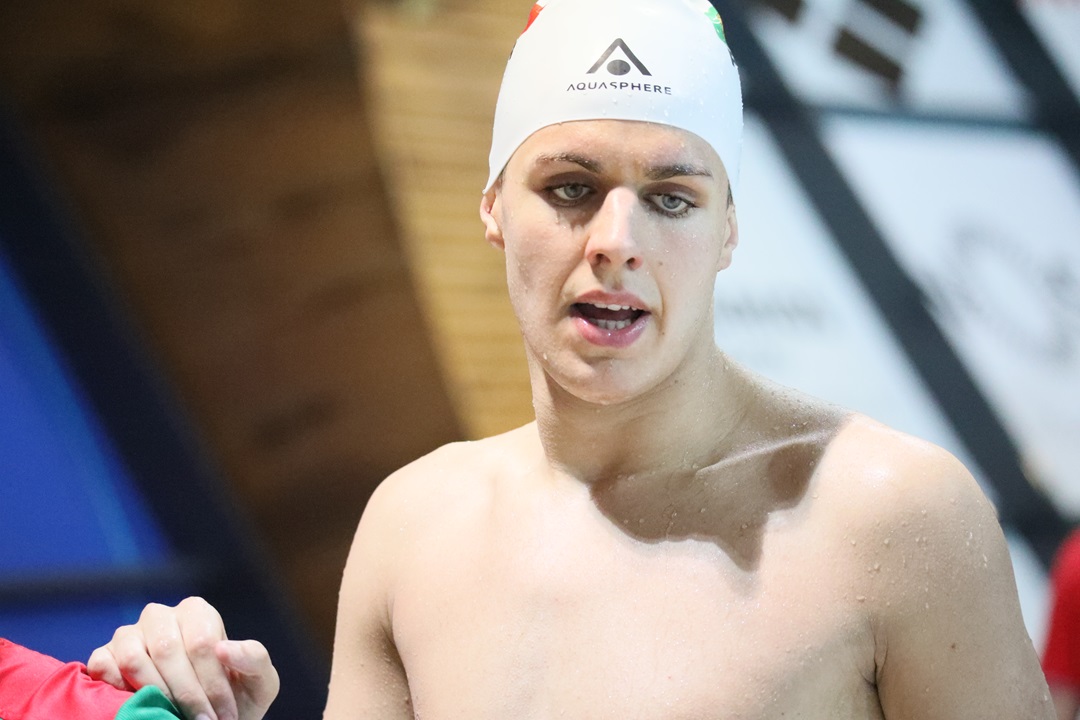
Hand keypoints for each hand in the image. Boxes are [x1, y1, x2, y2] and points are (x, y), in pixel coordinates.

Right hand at [88, 597, 278, 719]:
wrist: (205, 717)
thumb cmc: (233, 695)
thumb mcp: (258, 680)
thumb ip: (254, 659)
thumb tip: (223, 650)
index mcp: (197, 612)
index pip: (202, 644)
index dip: (213, 684)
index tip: (223, 715)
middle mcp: (160, 616)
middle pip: (169, 650)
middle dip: (187, 695)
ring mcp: (128, 634)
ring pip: (135, 659)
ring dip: (156, 695)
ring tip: (173, 717)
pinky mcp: (103, 656)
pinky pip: (103, 667)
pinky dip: (118, 690)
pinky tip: (138, 706)